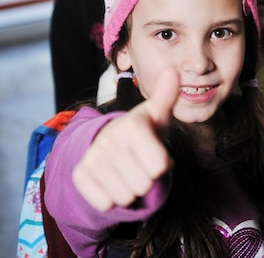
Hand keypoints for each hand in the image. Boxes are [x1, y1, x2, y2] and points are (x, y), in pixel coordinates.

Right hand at [73, 68, 179, 210]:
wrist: (110, 140)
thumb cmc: (143, 130)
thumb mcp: (157, 115)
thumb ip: (167, 96)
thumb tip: (173, 70)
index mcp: (132, 124)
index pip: (159, 167)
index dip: (162, 166)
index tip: (154, 153)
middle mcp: (109, 138)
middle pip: (143, 185)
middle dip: (146, 180)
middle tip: (140, 164)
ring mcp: (92, 156)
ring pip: (124, 197)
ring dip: (130, 191)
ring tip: (128, 172)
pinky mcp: (79, 174)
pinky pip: (104, 203)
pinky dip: (111, 198)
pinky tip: (112, 180)